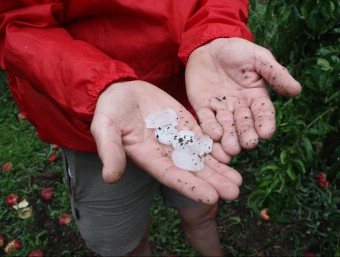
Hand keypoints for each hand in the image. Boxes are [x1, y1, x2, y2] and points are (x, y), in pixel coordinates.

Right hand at [91, 80, 242, 203]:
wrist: (121, 91)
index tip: (211, 198)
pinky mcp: (186, 124)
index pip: (172, 176)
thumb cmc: (110, 109)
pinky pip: (204, 137)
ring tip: (239, 180)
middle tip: (235, 193)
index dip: (191, 187)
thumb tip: (110, 178)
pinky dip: (217, 146)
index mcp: (149, 157)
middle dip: (213, 182)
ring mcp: (178, 138)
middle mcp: (167, 152)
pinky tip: (233, 153)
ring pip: (202, 156)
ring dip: (220, 168)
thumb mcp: (105, 127)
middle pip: (193, 171)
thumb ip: (110, 151)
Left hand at [185, 38, 301, 159]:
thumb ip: (275, 73)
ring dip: (228, 138)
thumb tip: (296, 90)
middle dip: (246, 135)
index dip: (265, 123)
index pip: (263, 113)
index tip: (266, 133)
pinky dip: (210, 128)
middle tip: (248, 144)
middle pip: (244, 124)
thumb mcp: (258, 58)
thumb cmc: (237, 51)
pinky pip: (206, 120)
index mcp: (255, 97)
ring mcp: (220, 109)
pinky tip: (214, 135)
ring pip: (226, 127)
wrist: (208, 46)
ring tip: (231, 149)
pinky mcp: (203, 108)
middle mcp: (239, 107)